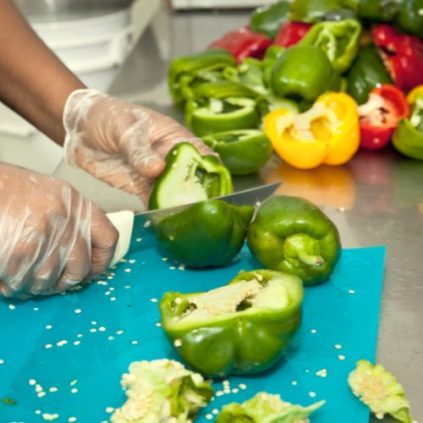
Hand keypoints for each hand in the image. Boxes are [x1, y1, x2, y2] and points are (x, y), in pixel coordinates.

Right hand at [0, 165, 117, 297]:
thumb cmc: (6, 190)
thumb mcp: (48, 195)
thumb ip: (69, 220)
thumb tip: (82, 252)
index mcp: (75, 203)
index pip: (108, 239)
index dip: (102, 261)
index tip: (92, 270)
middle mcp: (66, 218)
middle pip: (80, 268)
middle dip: (64, 282)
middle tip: (51, 283)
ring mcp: (45, 234)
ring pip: (49, 280)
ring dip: (33, 284)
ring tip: (21, 273)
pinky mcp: (22, 250)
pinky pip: (22, 282)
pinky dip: (12, 284)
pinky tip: (4, 273)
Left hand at [63, 89, 211, 204]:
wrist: (79, 128)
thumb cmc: (106, 116)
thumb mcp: (123, 128)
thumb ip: (139, 150)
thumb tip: (158, 169)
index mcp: (172, 136)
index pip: (200, 153)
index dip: (211, 169)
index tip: (214, 186)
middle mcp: (168, 157)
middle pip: (191, 177)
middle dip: (197, 193)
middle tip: (199, 209)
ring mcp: (155, 174)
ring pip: (174, 192)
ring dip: (179, 204)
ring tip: (185, 218)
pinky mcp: (140, 186)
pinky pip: (154, 201)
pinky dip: (159, 211)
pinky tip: (164, 220)